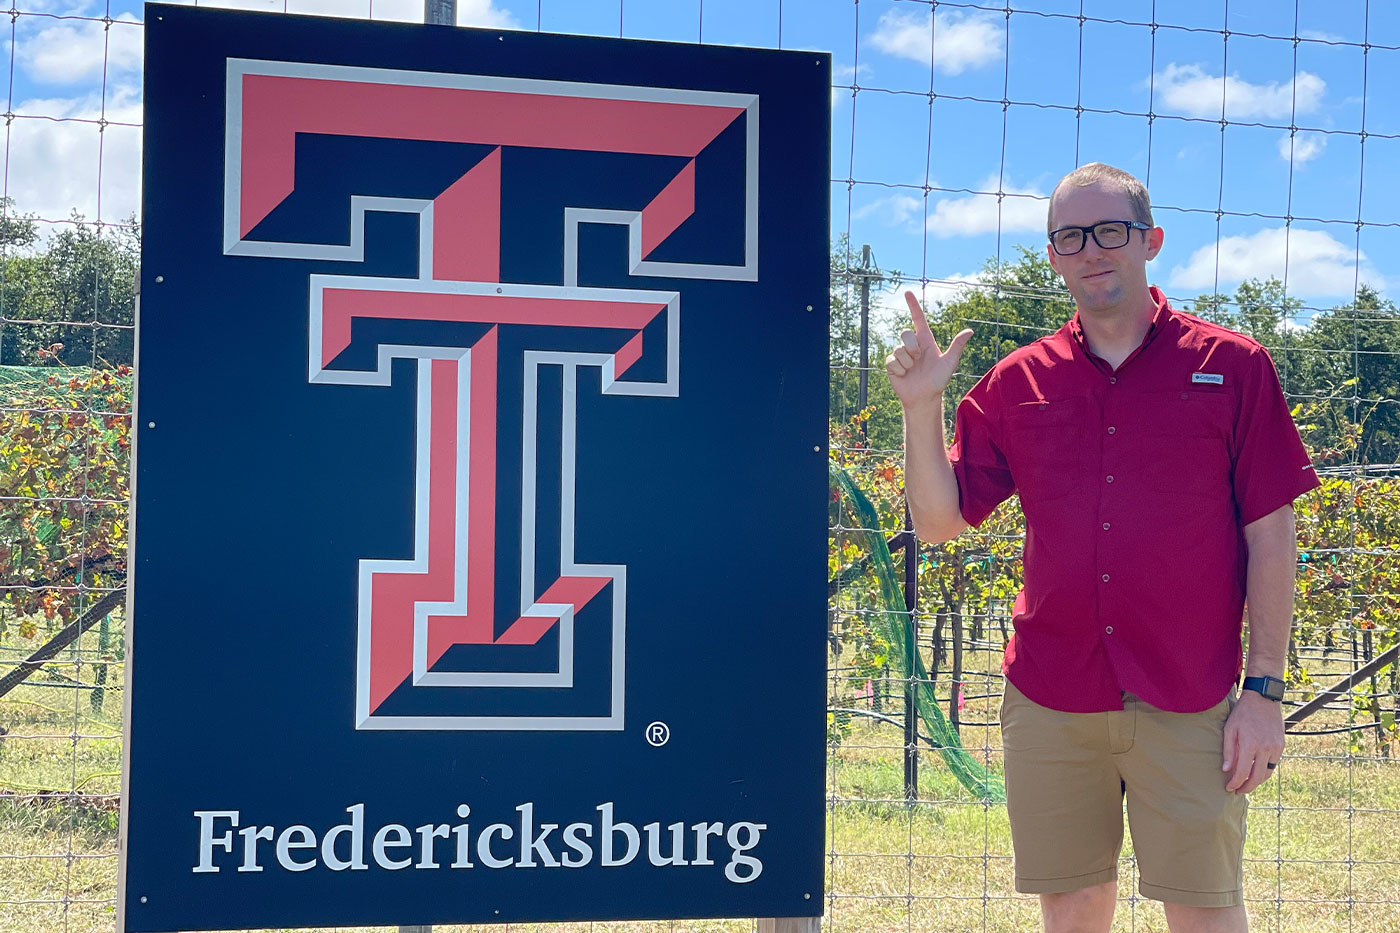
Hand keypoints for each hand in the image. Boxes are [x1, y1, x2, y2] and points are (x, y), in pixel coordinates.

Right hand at [885, 291, 972, 411]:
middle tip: (918, 358)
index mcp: (925, 340)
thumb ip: (957, 346)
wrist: (924, 397)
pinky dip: (899, 369)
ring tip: (912, 370)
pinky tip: (904, 375)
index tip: (907, 292)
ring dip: (907, 361)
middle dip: (911, 345)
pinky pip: (891, 360)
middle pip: (905, 333)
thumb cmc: (938, 380)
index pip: (918, 319)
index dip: (913, 305)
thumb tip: (970, 331)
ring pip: (898, 348)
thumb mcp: (949, 363)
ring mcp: (901, 354)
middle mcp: (912, 345)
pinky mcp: (892, 364)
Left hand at [1222, 690, 1284, 793]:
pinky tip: (1256, 771)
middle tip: (1238, 791)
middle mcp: (1265, 748)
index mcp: (1250, 744)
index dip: (1235, 783)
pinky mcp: (1281, 746)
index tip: (1229, 788)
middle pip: (1257, 777)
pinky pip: (1273, 764)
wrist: (1263, 699)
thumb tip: (1226, 770)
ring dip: (1257, 781)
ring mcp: (1275, 748)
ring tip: (1247, 784)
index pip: (1242, 772)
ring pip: (1267, 773)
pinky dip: (1265, 771)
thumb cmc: (1242, 713)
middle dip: (1247, 787)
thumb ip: (1229, 751)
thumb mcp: (1230, 729)